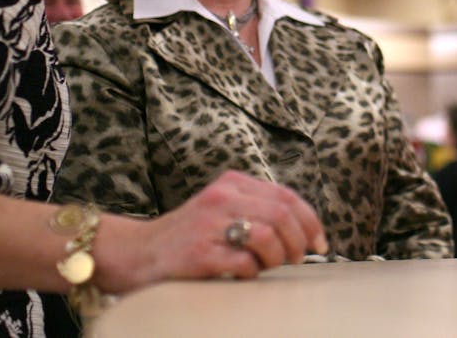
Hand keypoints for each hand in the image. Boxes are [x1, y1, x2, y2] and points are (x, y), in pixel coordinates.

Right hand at [98, 170, 327, 287]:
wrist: (136, 253)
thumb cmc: (188, 237)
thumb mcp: (222, 209)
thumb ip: (257, 210)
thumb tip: (305, 231)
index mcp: (232, 183)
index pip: (286, 196)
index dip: (311, 221)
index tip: (320, 242)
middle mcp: (222, 197)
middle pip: (283, 215)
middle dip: (298, 242)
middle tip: (295, 259)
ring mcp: (210, 224)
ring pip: (268, 236)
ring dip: (277, 258)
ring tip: (267, 267)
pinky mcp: (201, 253)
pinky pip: (245, 262)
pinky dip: (252, 272)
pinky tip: (242, 274)